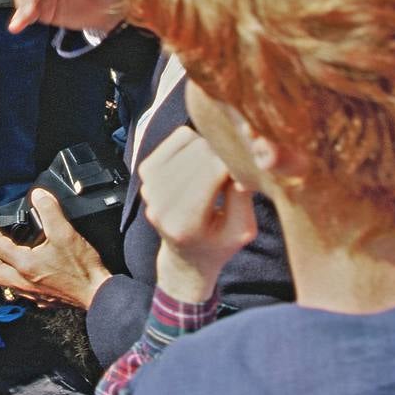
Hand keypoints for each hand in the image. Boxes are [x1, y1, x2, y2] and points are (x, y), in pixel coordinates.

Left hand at [0, 189, 112, 307]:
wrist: (98, 293)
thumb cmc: (82, 268)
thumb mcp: (65, 232)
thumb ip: (50, 211)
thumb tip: (38, 196)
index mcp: (26, 265)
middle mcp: (25, 282)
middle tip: (2, 245)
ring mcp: (34, 293)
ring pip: (9, 284)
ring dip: (8, 271)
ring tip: (16, 258)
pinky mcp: (45, 300)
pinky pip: (26, 292)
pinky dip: (24, 281)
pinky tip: (35, 272)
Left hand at [140, 126, 257, 302]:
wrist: (185, 255)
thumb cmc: (218, 243)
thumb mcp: (242, 231)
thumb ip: (242, 198)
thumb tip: (240, 162)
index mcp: (185, 224)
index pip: (214, 171)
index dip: (236, 163)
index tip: (247, 169)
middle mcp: (160, 204)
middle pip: (201, 153)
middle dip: (223, 155)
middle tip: (234, 167)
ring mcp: (149, 185)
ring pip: (190, 142)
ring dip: (210, 149)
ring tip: (217, 169)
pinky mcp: (147, 171)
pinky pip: (179, 138)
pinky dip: (195, 142)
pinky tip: (202, 161)